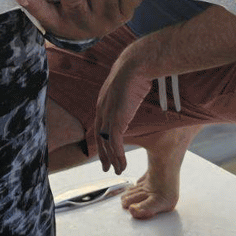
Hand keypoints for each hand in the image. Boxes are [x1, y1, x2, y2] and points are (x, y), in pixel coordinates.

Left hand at [94, 46, 150, 173]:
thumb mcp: (128, 87)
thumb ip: (127, 95)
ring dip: (112, 158)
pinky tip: (122, 165)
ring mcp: (108, 114)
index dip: (101, 139)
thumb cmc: (136, 72)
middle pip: (100, 136)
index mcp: (103, 101)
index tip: (105, 150)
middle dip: (103, 153)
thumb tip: (134, 94)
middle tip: (106, 167)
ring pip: (107, 142)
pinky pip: (114, 142)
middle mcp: (102, 108)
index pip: (100, 125)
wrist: (135, 65)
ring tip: (117, 170)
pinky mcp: (116, 118)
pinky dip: (118, 155)